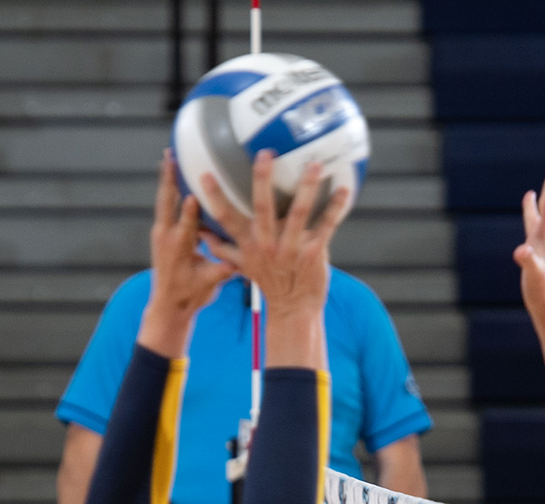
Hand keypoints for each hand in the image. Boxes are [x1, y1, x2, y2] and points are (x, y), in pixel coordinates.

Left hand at [137, 149, 235, 356]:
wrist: (168, 306)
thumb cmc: (189, 296)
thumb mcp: (209, 284)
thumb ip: (221, 272)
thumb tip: (238, 264)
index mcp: (180, 248)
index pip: (186, 225)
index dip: (191, 209)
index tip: (196, 193)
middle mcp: (167, 237)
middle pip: (167, 201)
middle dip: (169, 178)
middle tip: (170, 156)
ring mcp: (161, 233)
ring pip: (164, 200)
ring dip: (166, 178)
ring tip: (169, 157)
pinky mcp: (162, 234)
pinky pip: (165, 206)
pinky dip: (169, 190)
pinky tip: (174, 176)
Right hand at [199, 151, 348, 320]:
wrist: (293, 307)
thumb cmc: (268, 282)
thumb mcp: (241, 266)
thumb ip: (222, 247)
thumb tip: (200, 232)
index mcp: (249, 244)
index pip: (227, 218)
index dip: (215, 198)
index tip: (206, 175)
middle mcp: (268, 244)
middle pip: (262, 208)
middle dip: (262, 180)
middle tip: (265, 155)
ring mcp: (292, 248)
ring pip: (298, 213)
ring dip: (306, 188)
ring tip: (313, 165)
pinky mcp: (314, 251)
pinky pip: (326, 225)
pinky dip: (335, 207)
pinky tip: (344, 189)